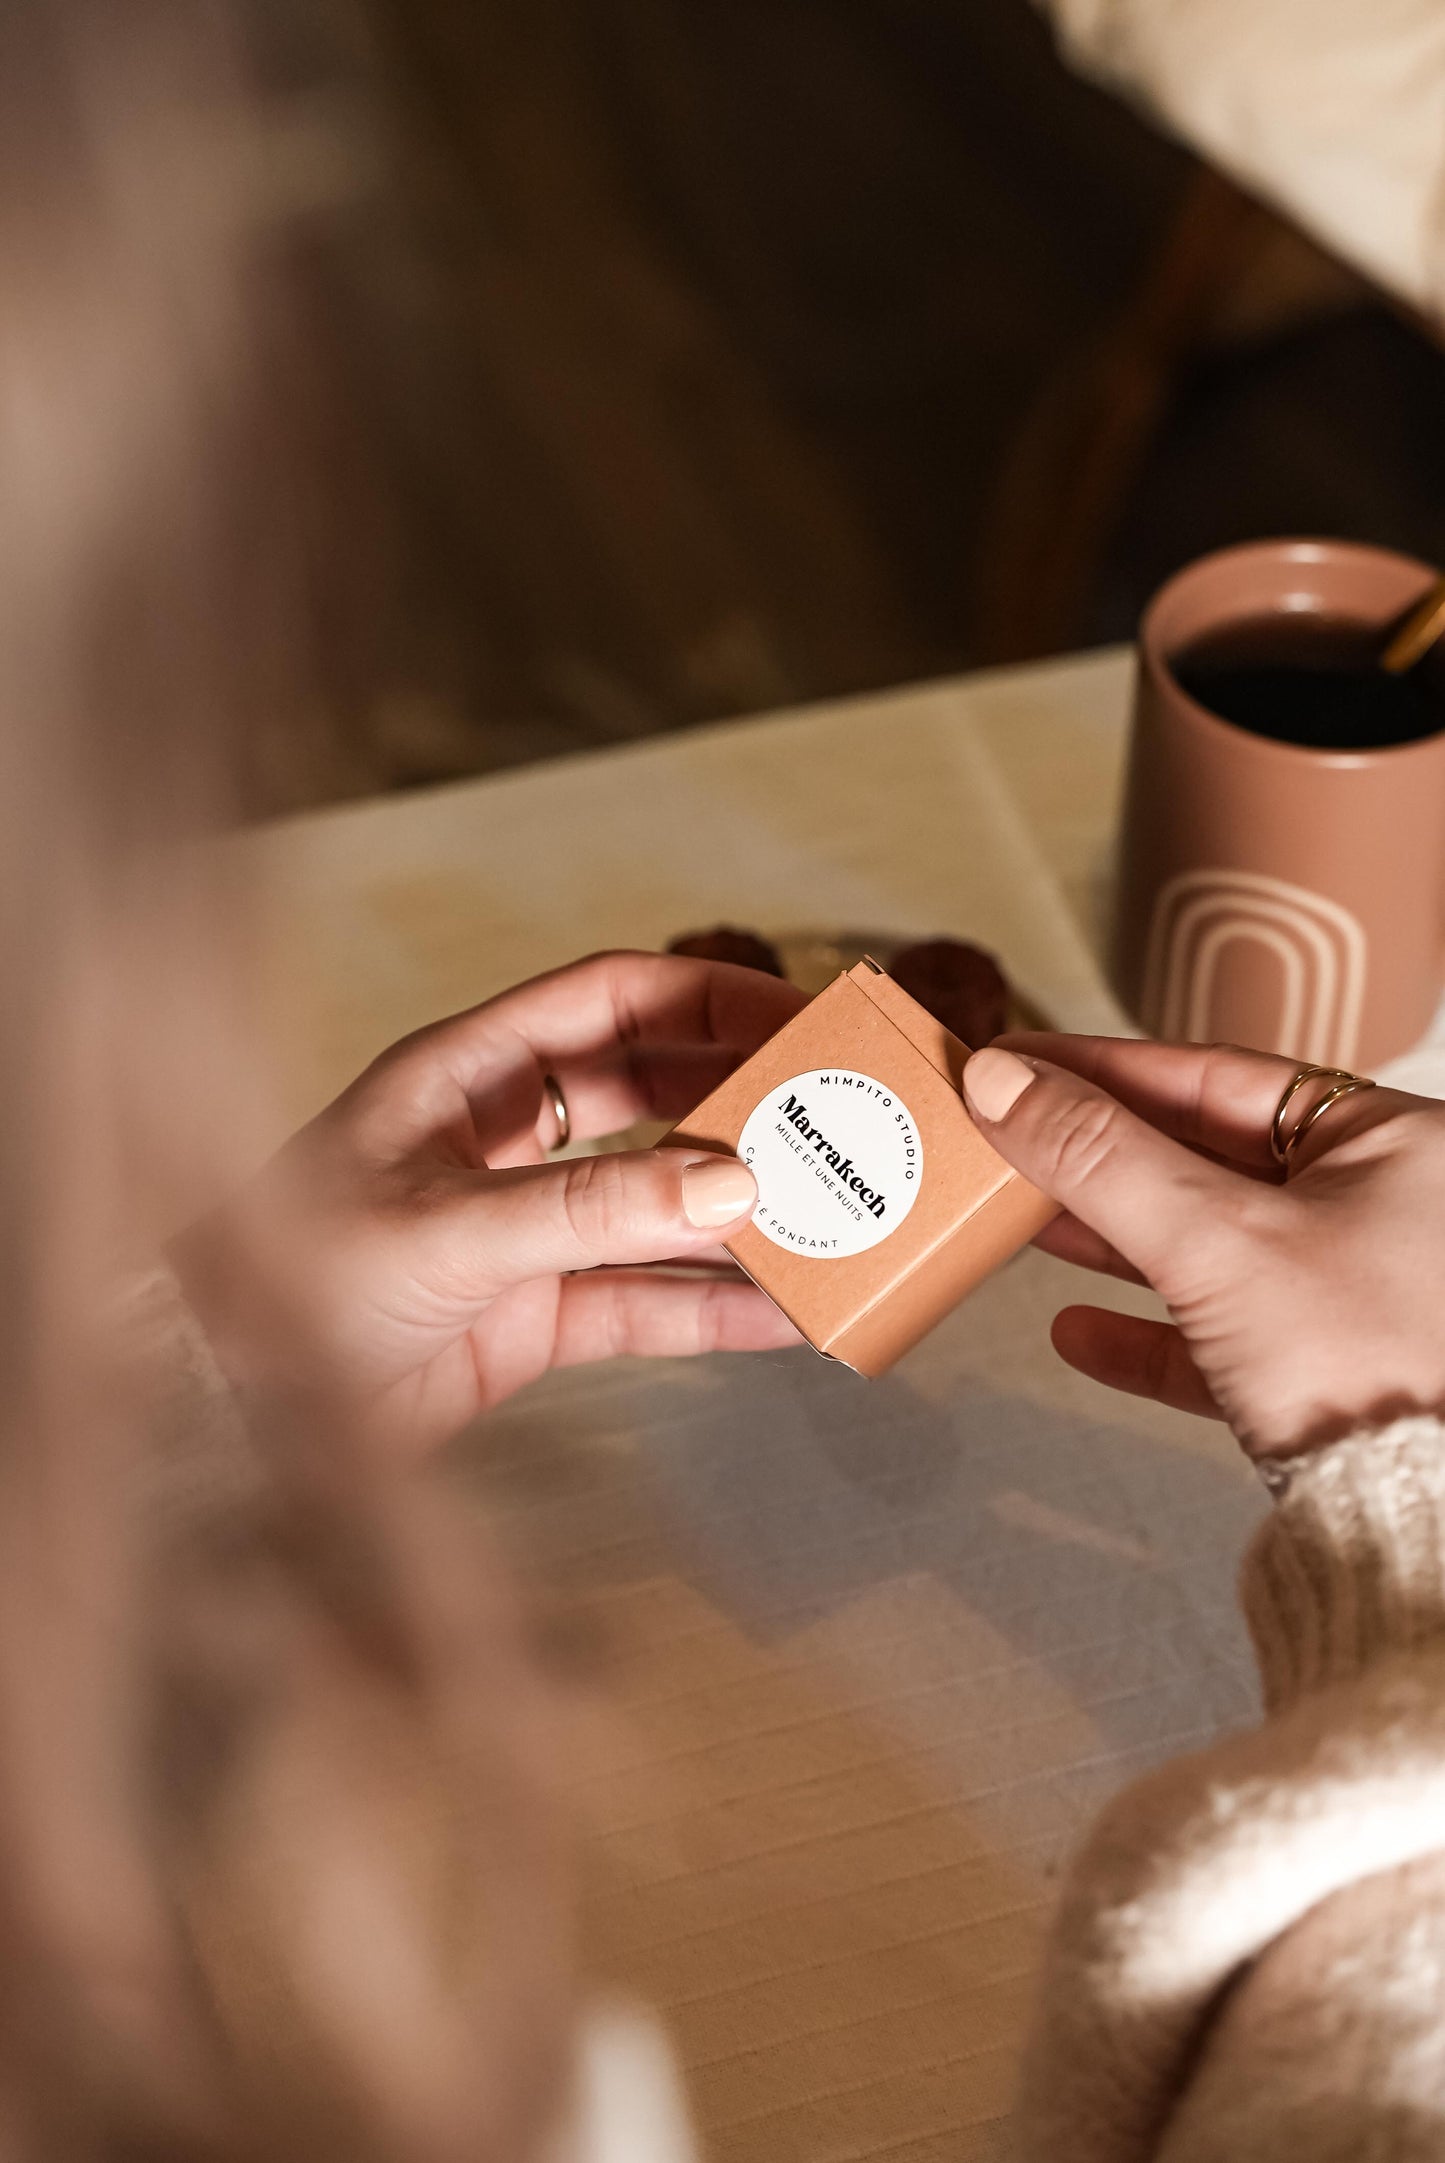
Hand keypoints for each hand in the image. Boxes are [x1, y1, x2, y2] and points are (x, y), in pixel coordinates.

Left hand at [176, 951, 807, 1451]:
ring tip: (830, 1218)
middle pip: (653, 1095)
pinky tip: (781, 1315)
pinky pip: (642, 1302)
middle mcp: (504, 1141)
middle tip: (835, 1112)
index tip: (796, 1011)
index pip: (610, 1002)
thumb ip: (588, 1212)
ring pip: (659, 1204)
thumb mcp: (448, 1230)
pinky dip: (711, 1308)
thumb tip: (729, 1187)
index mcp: (468, 1075)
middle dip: (743, 1102)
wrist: (224, 1410)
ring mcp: (524, 1229)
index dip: (708, 996)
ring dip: (740, 1213)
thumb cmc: (286, 1282)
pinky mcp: (532, 1317)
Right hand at [961, 1034, 1444, 1458]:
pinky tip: (1078, 1331)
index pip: (1215, 1077)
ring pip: (1210, 1247)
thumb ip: (1100, 1157)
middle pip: (1206, 1159)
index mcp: (1386, 1142)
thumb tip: (1002, 1085)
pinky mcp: (1327, 1380)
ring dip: (1112, 1240)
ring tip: (1025, 1222)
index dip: (1101, 1070)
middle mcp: (1382, 1210)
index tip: (1017, 1065)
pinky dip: (1149, 1334)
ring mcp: (1357, 1298)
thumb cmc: (1369, 1365)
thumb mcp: (1215, 1238)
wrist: (1418, 1525)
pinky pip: (1223, 1340)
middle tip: (1006, 1138)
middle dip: (1097, 1157)